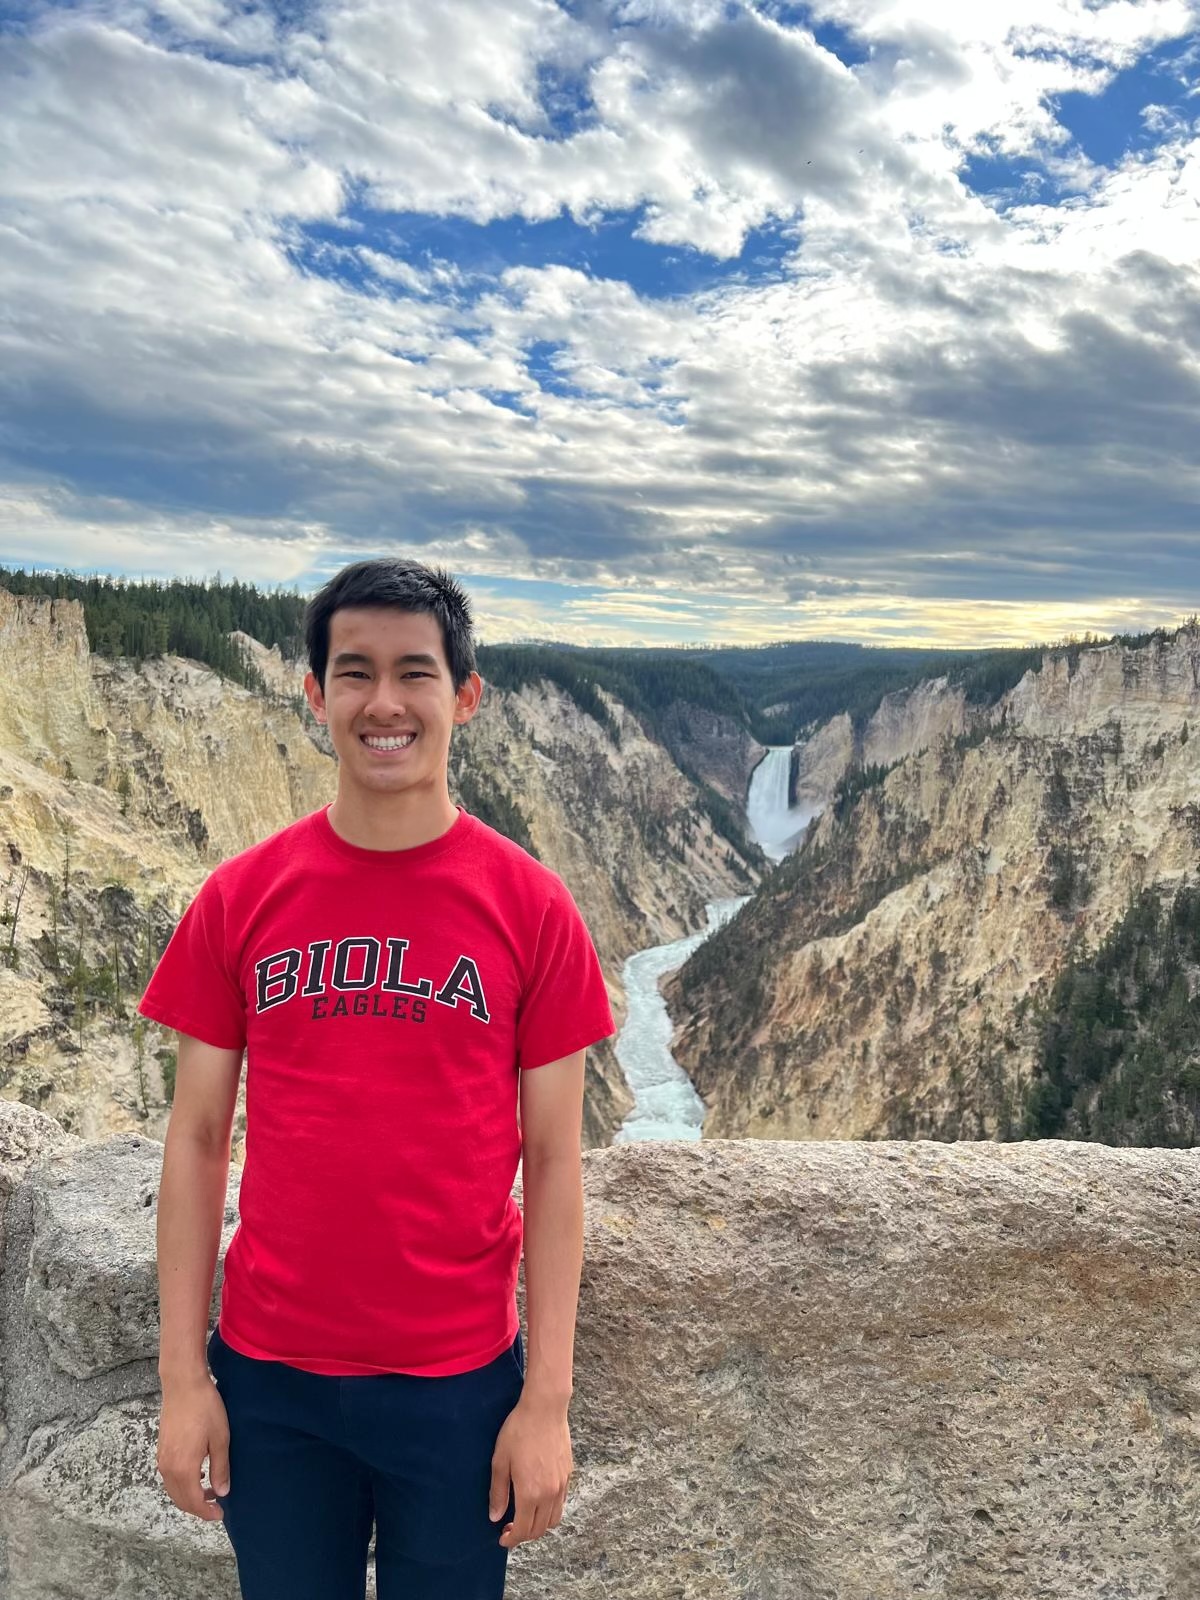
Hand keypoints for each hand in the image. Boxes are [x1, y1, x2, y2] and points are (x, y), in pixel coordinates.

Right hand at [156, 1373, 230, 1521]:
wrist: (183, 1384)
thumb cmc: (205, 1408)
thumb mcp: (220, 1439)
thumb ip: (220, 1468)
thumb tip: (222, 1492)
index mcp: (183, 1468)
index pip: (193, 1502)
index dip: (206, 1512)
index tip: (220, 1514)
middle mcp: (167, 1468)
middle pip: (180, 1499)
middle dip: (197, 1507)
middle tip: (216, 1507)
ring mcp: (162, 1458)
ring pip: (173, 1489)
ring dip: (189, 1495)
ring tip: (210, 1491)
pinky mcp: (161, 1449)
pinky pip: (170, 1477)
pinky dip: (182, 1484)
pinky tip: (197, 1475)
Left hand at [488, 1392, 572, 1548]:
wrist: (545, 1408)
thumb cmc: (519, 1431)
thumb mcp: (500, 1460)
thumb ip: (498, 1492)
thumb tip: (495, 1517)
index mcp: (530, 1493)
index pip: (523, 1530)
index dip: (512, 1540)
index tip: (502, 1539)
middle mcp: (549, 1494)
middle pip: (539, 1529)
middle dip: (524, 1535)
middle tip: (510, 1528)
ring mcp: (561, 1485)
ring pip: (553, 1519)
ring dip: (539, 1525)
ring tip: (525, 1516)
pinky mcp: (568, 1474)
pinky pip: (561, 1503)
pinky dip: (550, 1511)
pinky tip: (538, 1500)